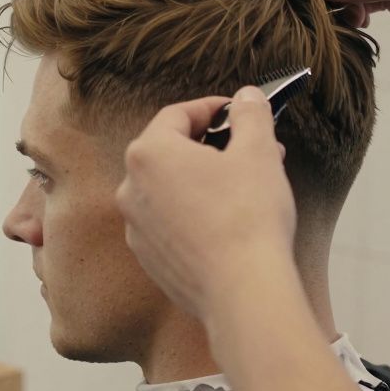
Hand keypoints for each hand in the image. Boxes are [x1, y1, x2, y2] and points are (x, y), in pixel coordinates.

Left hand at [116, 87, 297, 323]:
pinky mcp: (149, 258)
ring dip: (205, 181)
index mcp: (149, 153)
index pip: (178, 115)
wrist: (242, 292)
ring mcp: (137, 227)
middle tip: (250, 149)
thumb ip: (250, 115)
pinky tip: (230, 222)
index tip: (237, 112)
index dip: (212, 108)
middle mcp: (131, 188)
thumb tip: (247, 98)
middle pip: (172, 152)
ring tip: (247, 186)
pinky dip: (196, 214)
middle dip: (213, 146)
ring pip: (171, 189)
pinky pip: (171, 223)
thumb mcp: (258, 152)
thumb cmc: (247, 218)